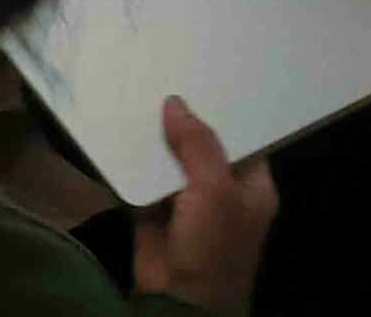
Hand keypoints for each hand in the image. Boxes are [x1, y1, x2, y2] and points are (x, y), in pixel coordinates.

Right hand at [132, 96, 277, 316]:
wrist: (177, 298)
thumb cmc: (212, 245)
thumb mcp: (215, 190)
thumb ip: (198, 145)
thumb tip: (176, 103)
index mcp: (250, 187)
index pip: (240, 140)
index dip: (221, 112)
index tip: (201, 76)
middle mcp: (220, 190)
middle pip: (200, 146)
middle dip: (181, 121)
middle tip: (161, 75)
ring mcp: (186, 200)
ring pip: (170, 159)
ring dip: (153, 138)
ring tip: (136, 92)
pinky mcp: (154, 207)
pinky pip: (144, 175)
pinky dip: (132, 159)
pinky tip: (120, 128)